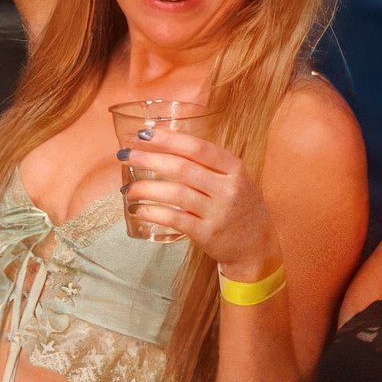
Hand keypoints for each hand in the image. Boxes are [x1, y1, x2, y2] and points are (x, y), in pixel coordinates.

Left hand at [112, 123, 274, 274]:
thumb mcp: (235, 178)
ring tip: (128, 188)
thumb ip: (208, 163)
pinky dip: (152, 213)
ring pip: (175, 194)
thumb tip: (164, 143)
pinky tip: (138, 209)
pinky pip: (174, 219)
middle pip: (182, 169)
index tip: (144, 135)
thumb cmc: (239, 206)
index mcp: (234, 168)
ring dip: (146, 188)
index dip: (168, 139)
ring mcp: (217, 212)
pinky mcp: (207, 234)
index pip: (198, 148)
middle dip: (149, 159)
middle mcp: (228, 189)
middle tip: (126, 155)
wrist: (256, 246)